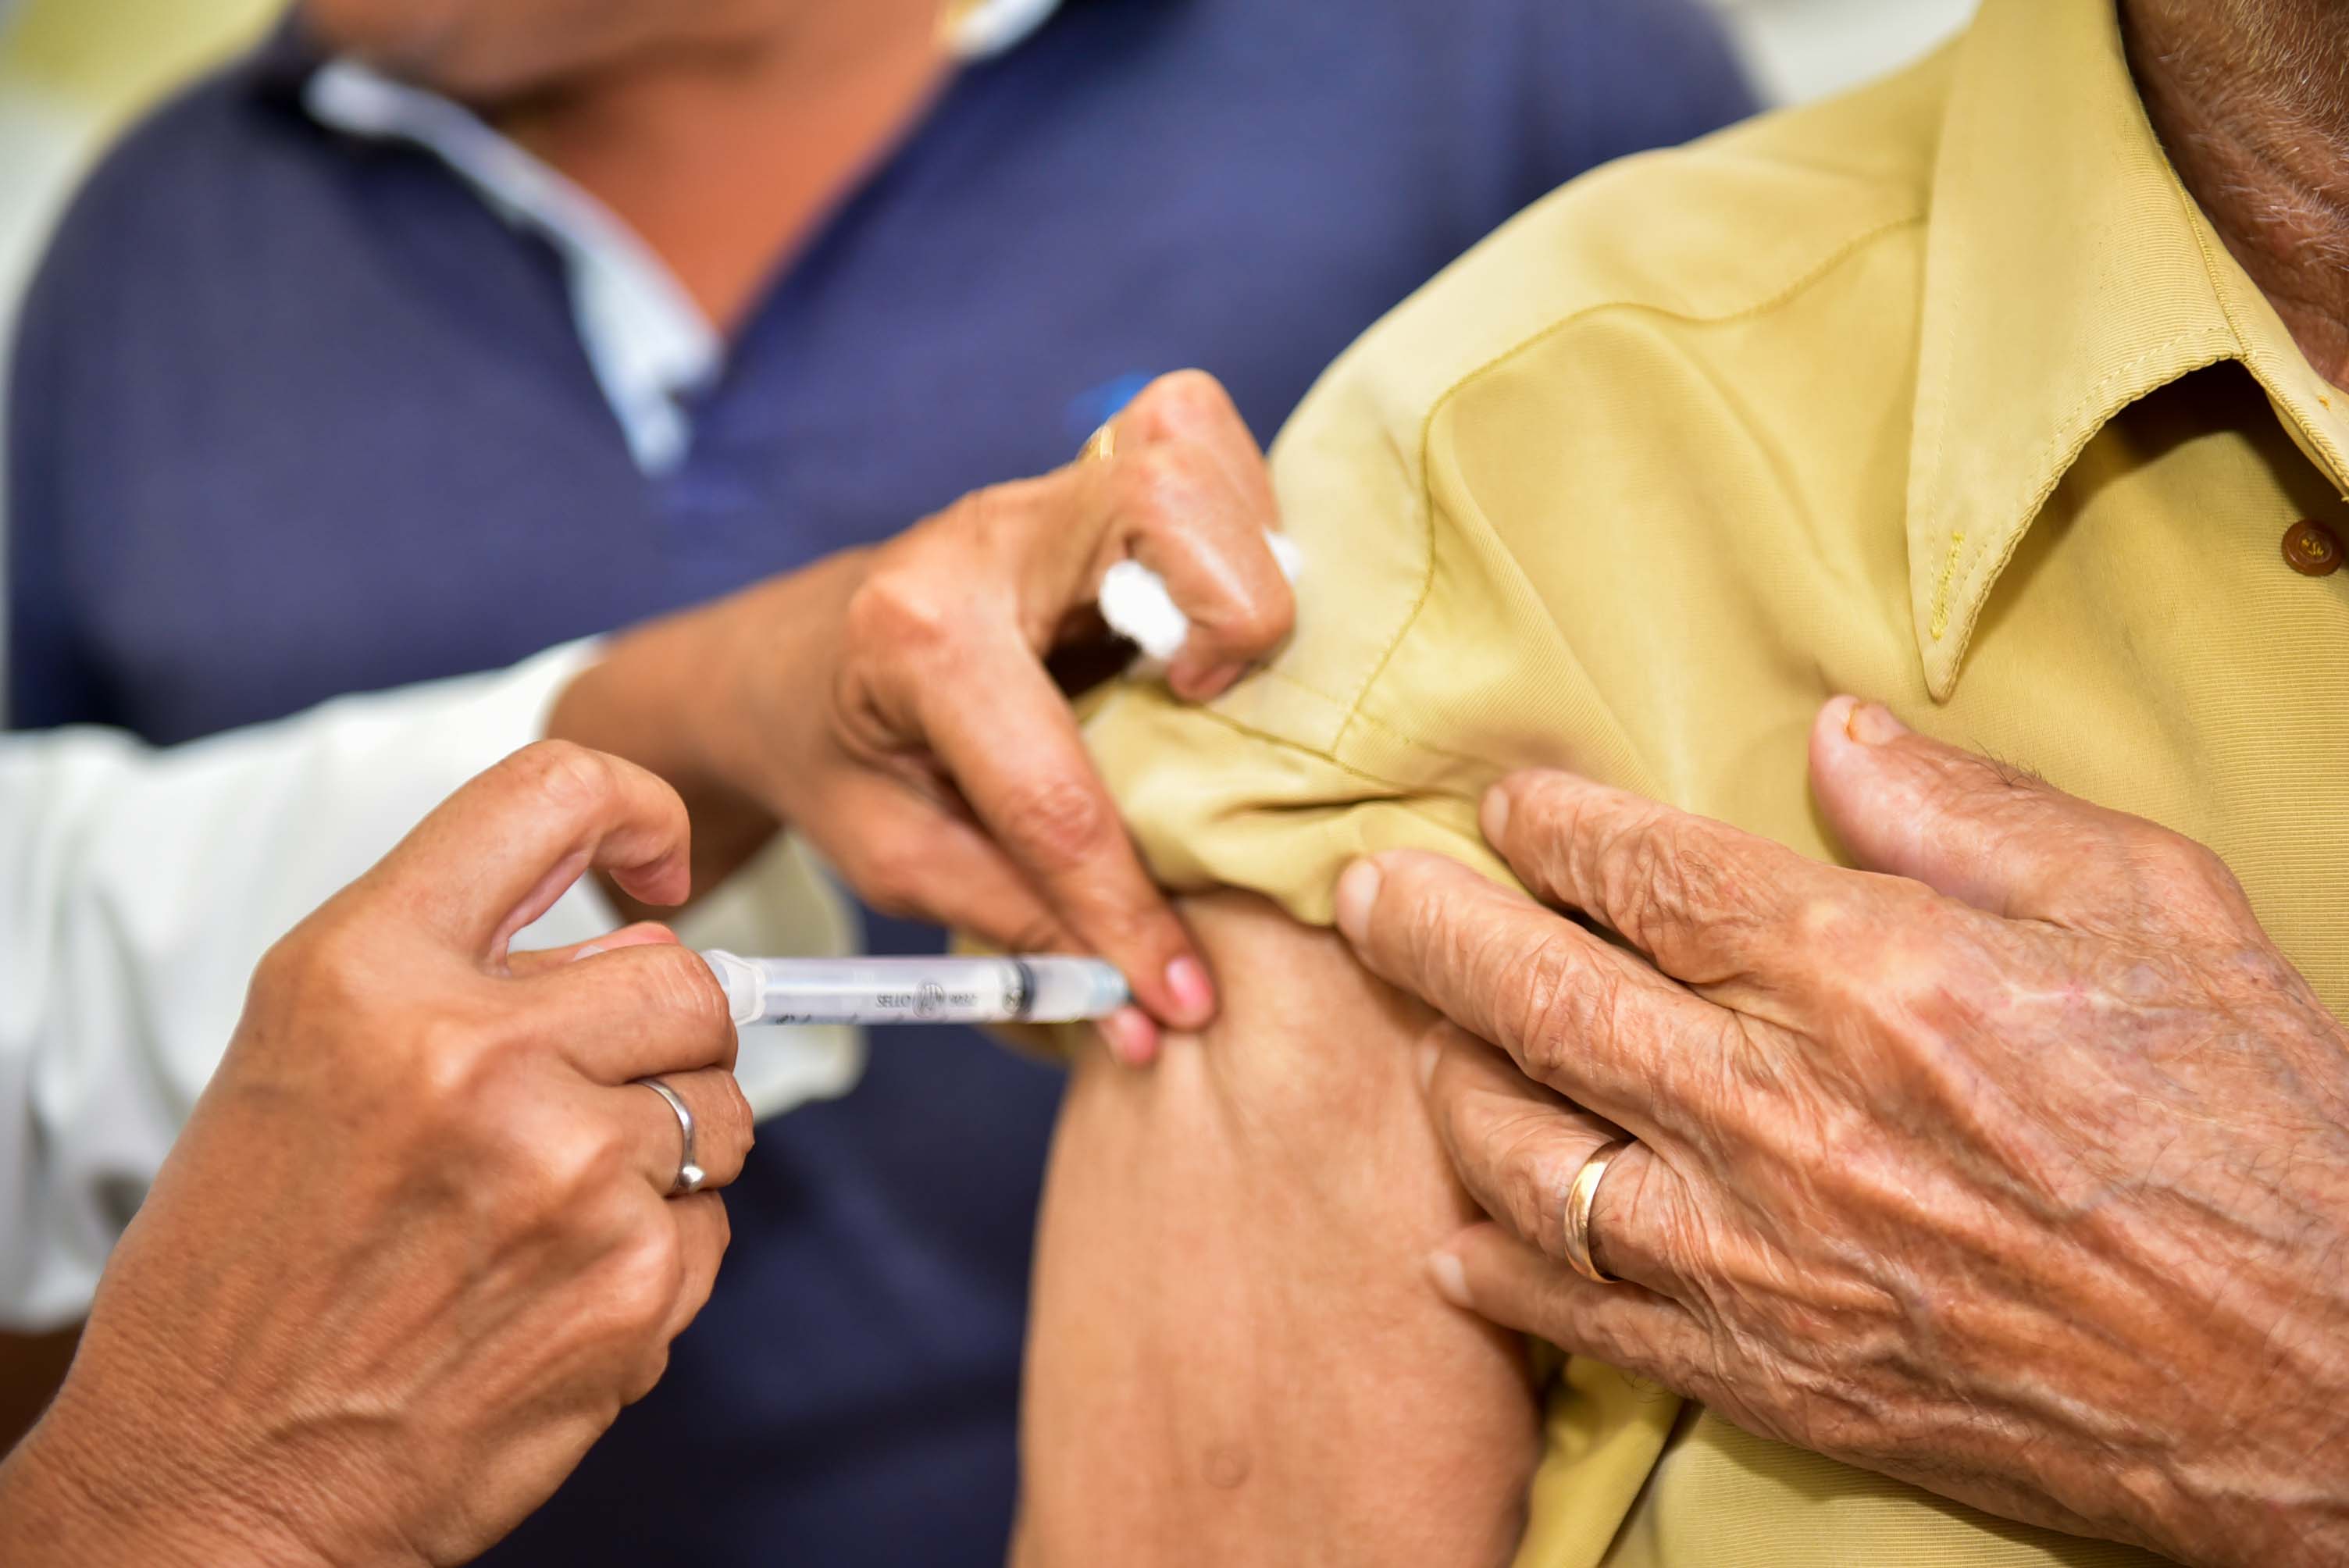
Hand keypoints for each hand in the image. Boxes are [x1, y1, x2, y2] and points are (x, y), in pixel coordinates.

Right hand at [0, 742, 753, 1566]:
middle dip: (663, 1037)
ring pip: (724, 1110)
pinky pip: (713, 1225)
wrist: (216, 1476)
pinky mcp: (630, 1285)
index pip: (550, 793)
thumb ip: (467, 973)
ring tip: (541, 1213)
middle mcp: (476, 1057)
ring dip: (666, 1154)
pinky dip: (655, 1255)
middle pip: (689, 982)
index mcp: (370, 974)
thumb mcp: (306, 1058)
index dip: (637, 811)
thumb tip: (651, 942)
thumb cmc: (252, 1263)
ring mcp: (568, 1175)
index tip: (657, 861)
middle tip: (584, 1100)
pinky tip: (548, 1292)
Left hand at [553, 370, 1292, 1062]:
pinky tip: (1217, 620)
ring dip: (1245, 557)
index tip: (1179, 998)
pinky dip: (1242, 528)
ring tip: (1215, 667)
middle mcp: (988, 534)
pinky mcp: (1091, 481)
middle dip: (1228, 613)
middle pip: (1159, 500)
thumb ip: (1012, 918)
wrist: (780, 662)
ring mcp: (1046, 490)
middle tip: (1204, 706)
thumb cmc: (831, 758)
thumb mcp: (893, 857)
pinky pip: (1201, 450)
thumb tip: (1141, 1006)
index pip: (1057, 783)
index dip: (1128, 909)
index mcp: (914, 638)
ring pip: (1189, 444)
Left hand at [1331, 697, 2348, 1567]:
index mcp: (1871, 976)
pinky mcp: (1771, 1372)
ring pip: (1522, 1156)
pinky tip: (1462, 1230)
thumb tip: (1831, 734)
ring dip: (1447, 1089)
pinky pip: (1577, 1315)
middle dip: (1425, 932)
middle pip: (1536, 998)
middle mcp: (1783, 1112)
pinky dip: (1501, 1267)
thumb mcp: (2152, 908)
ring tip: (1425, 1043)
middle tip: (1362, 896)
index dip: (1550, 827)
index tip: (1506, 806)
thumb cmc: (2255, 1127)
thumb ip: (1969, 811)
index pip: (1642, 874)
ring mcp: (1761, 1255)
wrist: (2317, 1382)